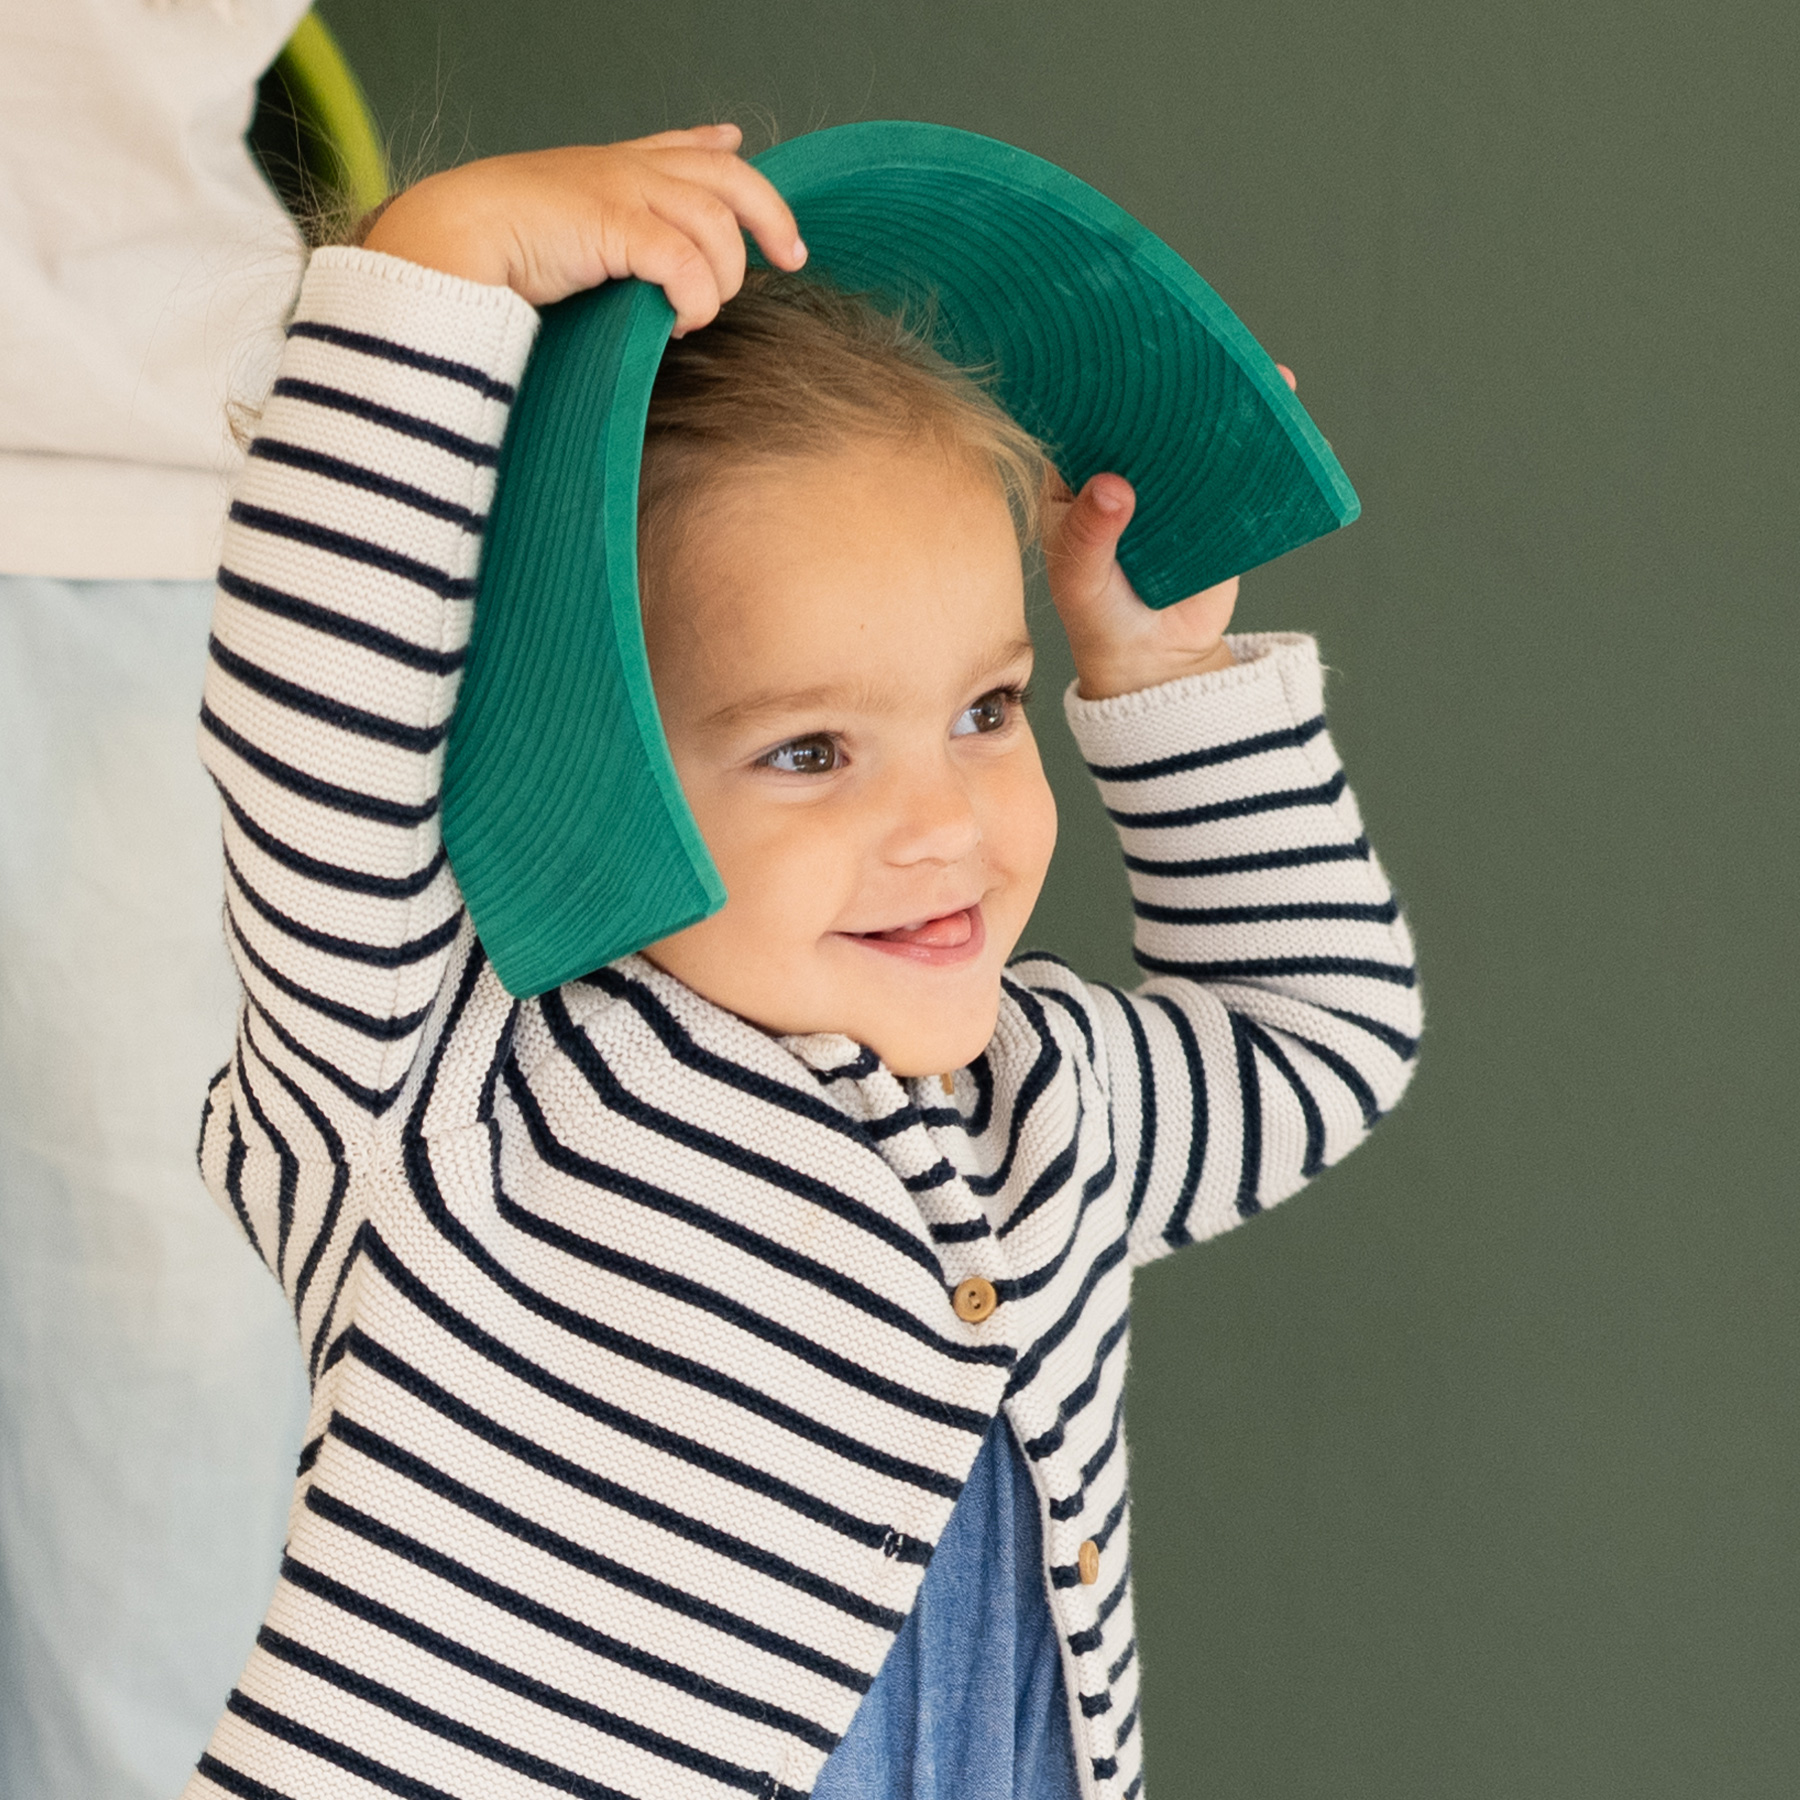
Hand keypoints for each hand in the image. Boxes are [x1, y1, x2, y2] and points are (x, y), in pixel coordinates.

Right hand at [361, 123, 806, 329]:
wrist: (444, 243)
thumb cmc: (488, 255)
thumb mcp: (554, 238)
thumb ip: (596, 249)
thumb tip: (633, 290)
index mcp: (605, 170)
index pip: (675, 148)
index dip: (713, 148)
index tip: (735, 146)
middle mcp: (622, 171)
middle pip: (727, 179)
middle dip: (770, 215)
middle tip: (791, 256)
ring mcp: (620, 192)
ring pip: (716, 224)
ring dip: (723, 276)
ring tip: (702, 312)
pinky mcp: (614, 225)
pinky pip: (684, 261)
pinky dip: (696, 296)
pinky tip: (685, 321)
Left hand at [1045, 364, 1297, 699]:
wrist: (1155, 662)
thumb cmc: (1099, 618)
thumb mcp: (1082, 581)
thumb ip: (1088, 536)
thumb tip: (1113, 486)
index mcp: (1073, 476)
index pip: (1086, 414)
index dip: (1102, 378)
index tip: (1125, 341)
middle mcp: (1123, 468)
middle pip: (1149, 412)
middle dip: (1175, 376)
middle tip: (1202, 341)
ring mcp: (1172, 485)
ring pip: (1198, 432)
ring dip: (1230, 398)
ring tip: (1262, 371)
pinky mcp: (1216, 505)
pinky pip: (1240, 467)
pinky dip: (1265, 442)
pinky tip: (1288, 413)